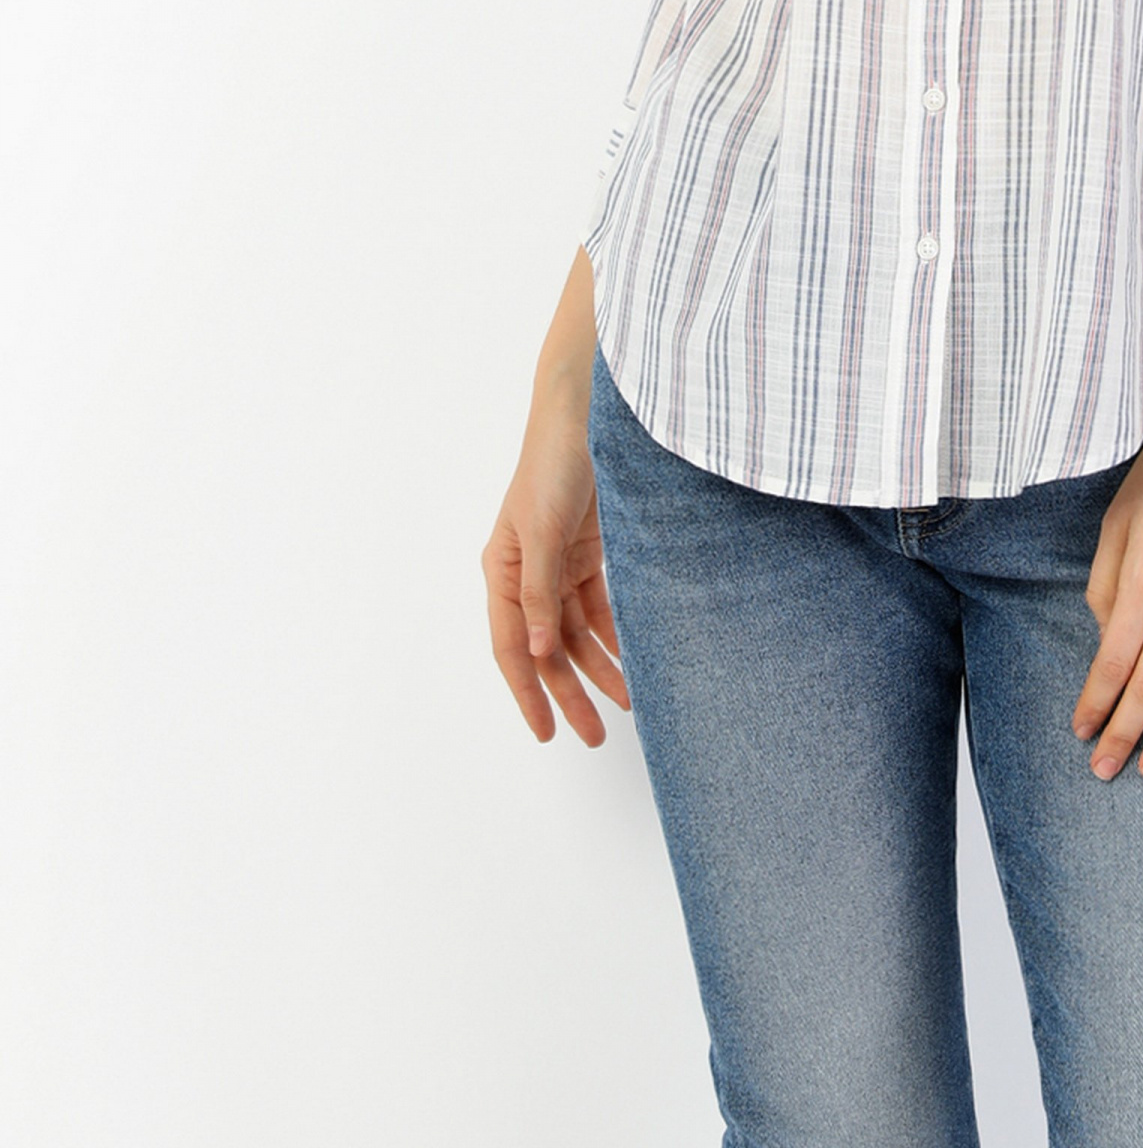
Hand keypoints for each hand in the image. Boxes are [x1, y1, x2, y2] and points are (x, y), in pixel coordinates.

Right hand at [482, 251, 629, 747]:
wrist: (589, 411)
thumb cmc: (554, 462)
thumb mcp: (544, 531)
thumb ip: (540, 593)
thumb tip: (537, 653)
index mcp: (502, 569)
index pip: (510, 647)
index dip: (527, 693)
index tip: (547, 732)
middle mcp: (527, 572)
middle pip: (547, 647)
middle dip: (570, 691)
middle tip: (592, 736)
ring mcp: (559, 561)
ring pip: (577, 631)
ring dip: (599, 667)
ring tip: (627, 704)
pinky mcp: (588, 549)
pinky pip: (601, 605)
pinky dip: (616, 632)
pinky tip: (635, 658)